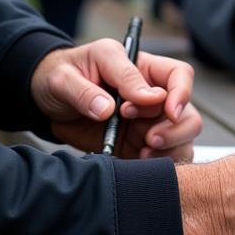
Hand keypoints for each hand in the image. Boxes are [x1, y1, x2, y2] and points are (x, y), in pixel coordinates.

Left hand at [30, 43, 200, 158]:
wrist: (46, 105)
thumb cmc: (60, 77)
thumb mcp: (65, 76)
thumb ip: (86, 90)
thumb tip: (107, 109)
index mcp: (139, 68)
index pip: (178, 75)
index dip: (180, 93)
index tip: (166, 110)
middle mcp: (149, 97)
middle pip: (187, 112)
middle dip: (175, 128)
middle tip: (148, 137)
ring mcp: (145, 124)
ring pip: (181, 139)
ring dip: (170, 148)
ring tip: (143, 152)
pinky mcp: (135, 147)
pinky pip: (161, 160)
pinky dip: (158, 166)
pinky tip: (137, 164)